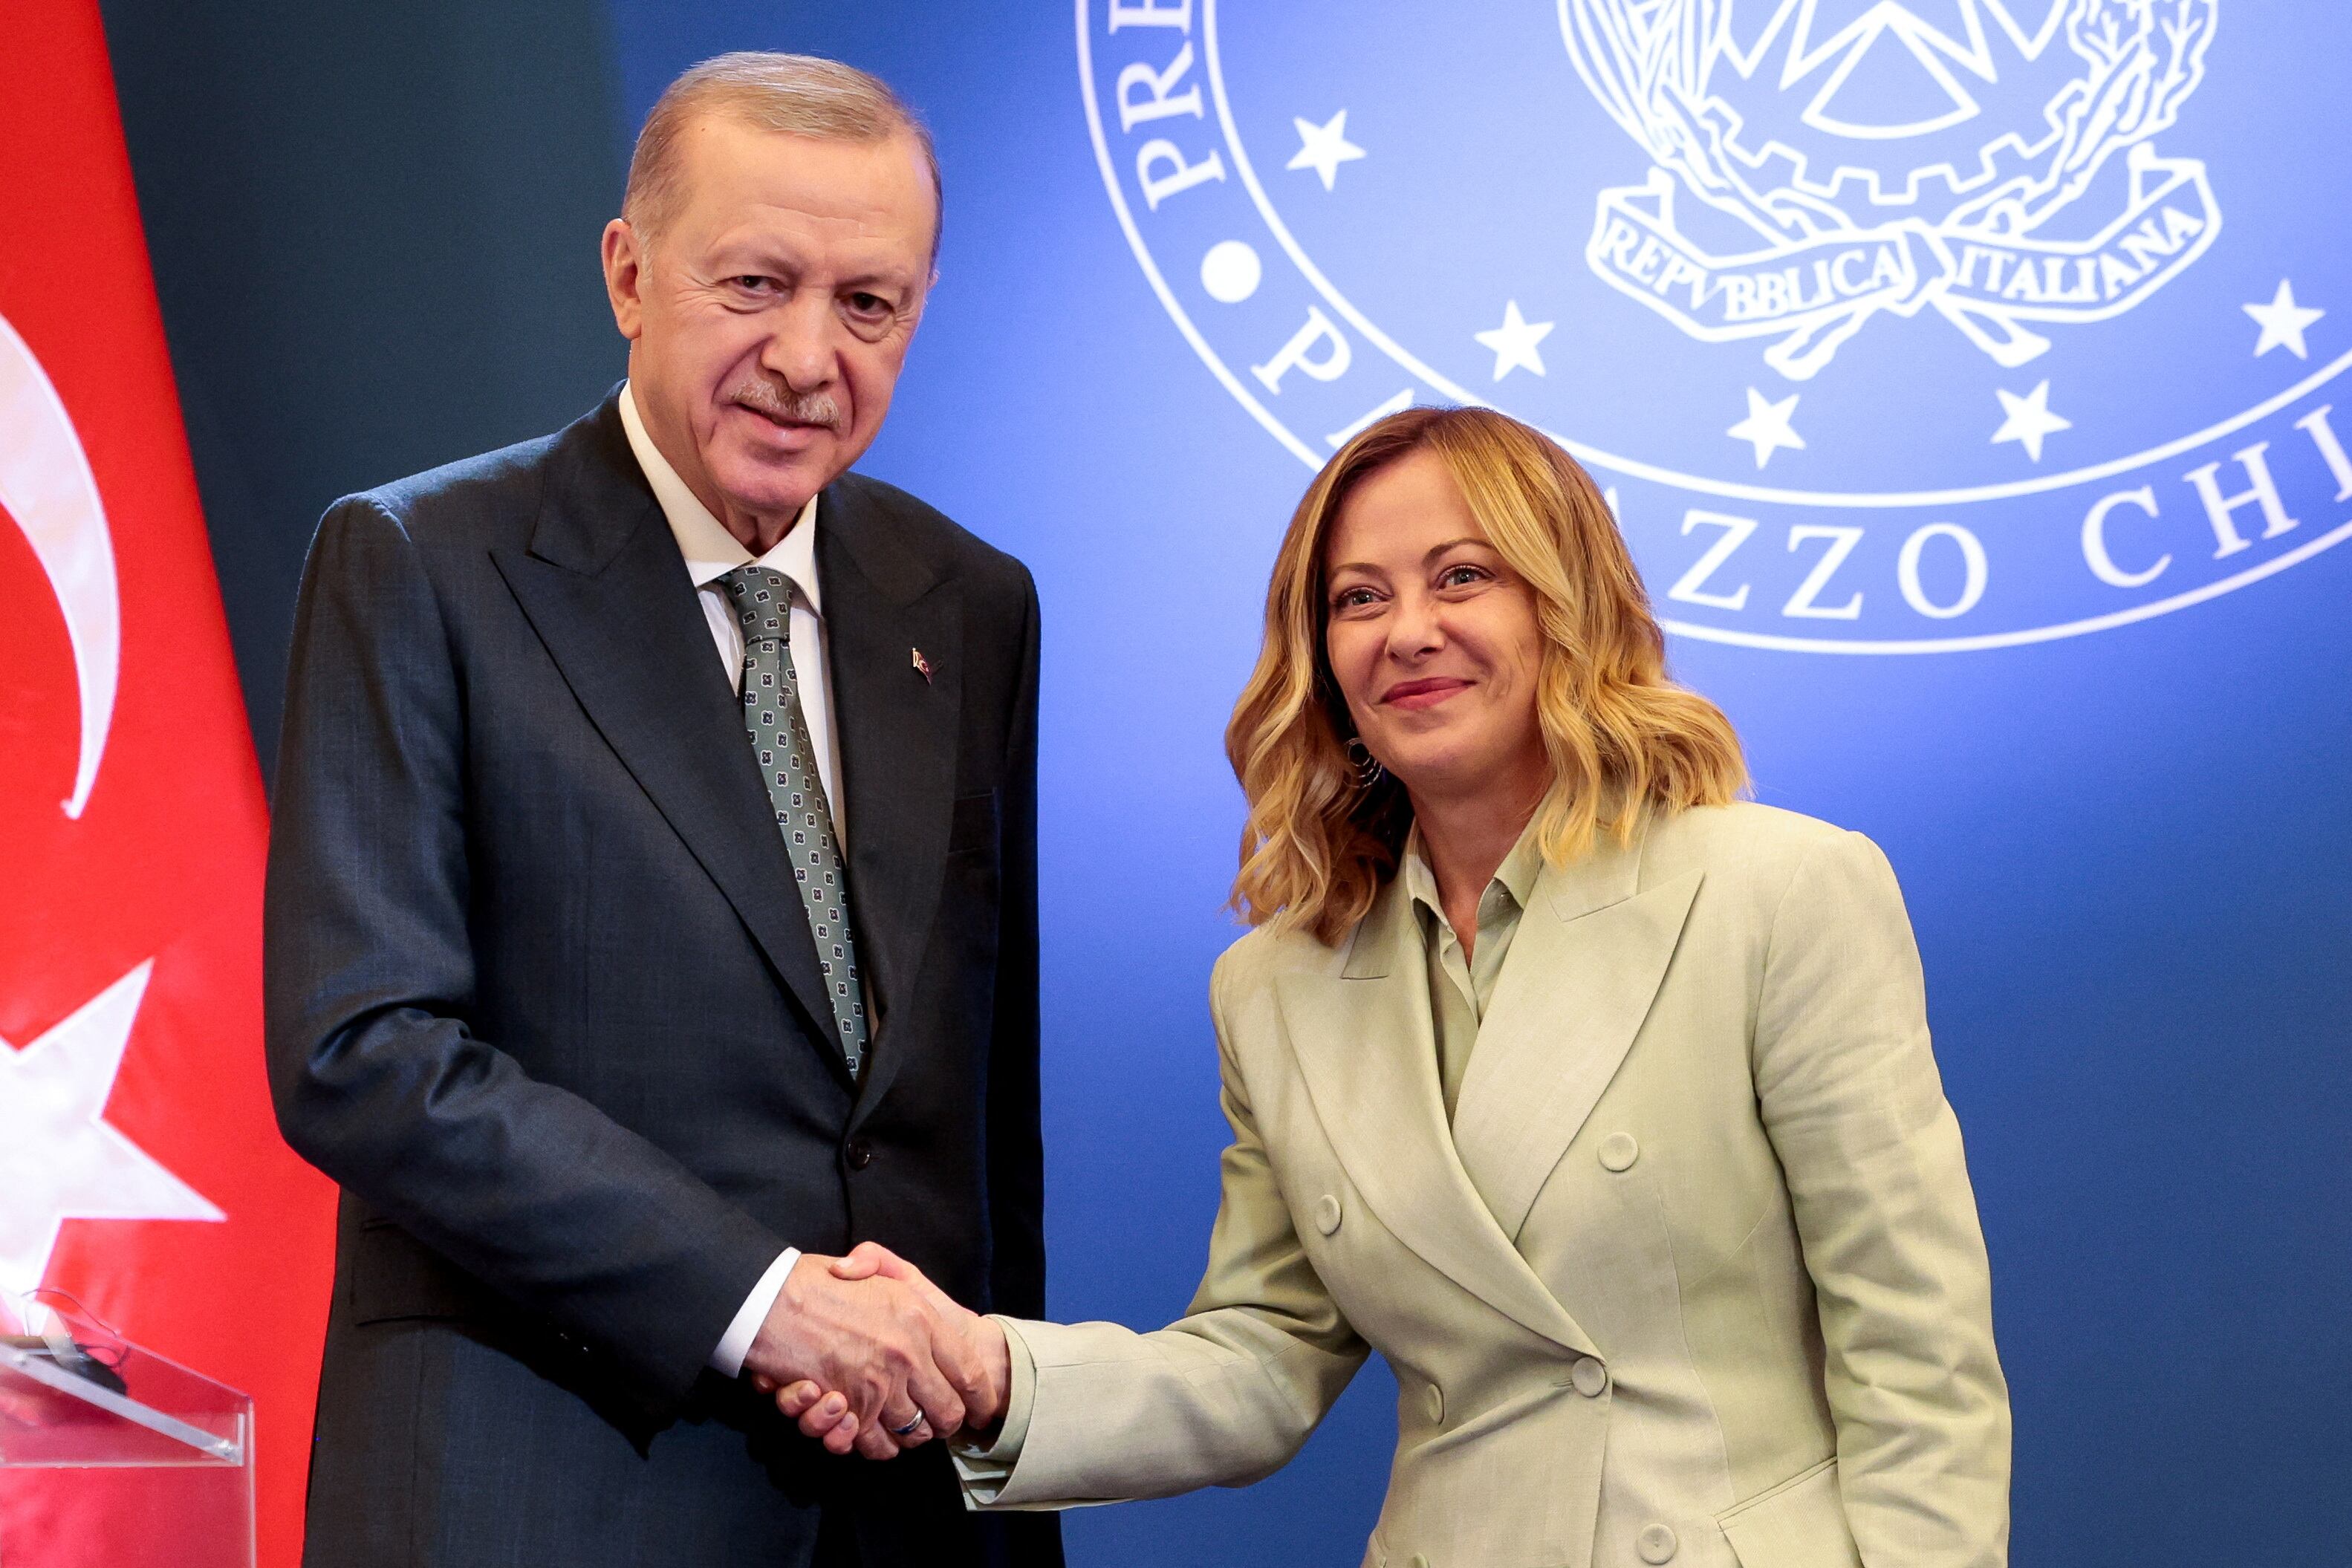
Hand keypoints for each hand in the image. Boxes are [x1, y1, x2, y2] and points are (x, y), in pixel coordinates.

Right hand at [740, 1252, 980, 1459]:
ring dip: (909, 1435)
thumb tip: (922, 1312)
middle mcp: (908, 1354)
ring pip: (913, 1432)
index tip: (981, 1408)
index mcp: (921, 1317)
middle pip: (948, 1411)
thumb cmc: (817, 1281)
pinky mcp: (850, 1410)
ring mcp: (879, 1385)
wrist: (768, 1300)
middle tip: (938, 1423)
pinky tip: (872, 1433)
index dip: (980, 1395)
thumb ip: (904, 1281)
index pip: (969, 1370)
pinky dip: (876, 1445)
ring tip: (905, 1427)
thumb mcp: (873, 1267)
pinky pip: (877, 1443)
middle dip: (945, 1423)